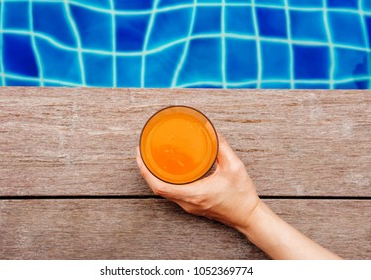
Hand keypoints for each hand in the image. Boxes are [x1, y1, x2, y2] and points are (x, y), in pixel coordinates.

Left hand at [136, 134, 260, 229]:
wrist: (248, 217)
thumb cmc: (242, 196)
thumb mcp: (234, 167)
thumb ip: (222, 147)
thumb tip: (211, 131)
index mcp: (194, 194)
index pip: (160, 186)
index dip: (145, 171)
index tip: (139, 155)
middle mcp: (188, 202)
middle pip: (157, 189)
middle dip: (145, 171)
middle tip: (141, 152)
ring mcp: (189, 206)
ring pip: (163, 193)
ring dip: (154, 177)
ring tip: (150, 159)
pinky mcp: (192, 206)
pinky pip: (172, 194)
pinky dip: (164, 182)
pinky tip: (167, 171)